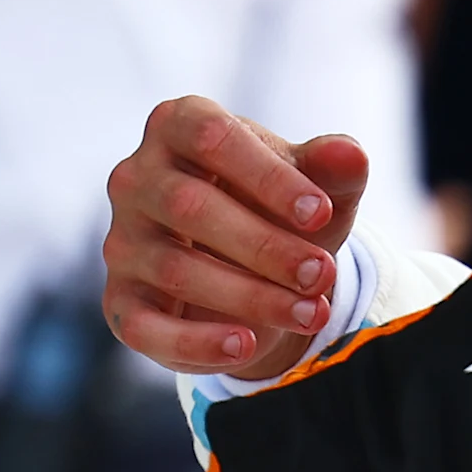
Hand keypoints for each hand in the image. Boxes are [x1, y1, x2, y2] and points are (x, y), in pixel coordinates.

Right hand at [101, 97, 373, 381]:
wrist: (262, 265)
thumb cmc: (284, 205)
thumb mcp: (318, 184)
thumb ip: (334, 167)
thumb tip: (349, 155)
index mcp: (179, 125)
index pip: (212, 138)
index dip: (267, 177)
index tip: (321, 213)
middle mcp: (136, 178)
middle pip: (189, 207)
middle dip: (265, 246)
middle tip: (323, 273)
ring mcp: (121, 241)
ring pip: (175, 270)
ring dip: (250, 297)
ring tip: (312, 312)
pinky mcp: (121, 301)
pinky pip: (145, 326)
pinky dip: (196, 342)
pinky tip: (245, 346)